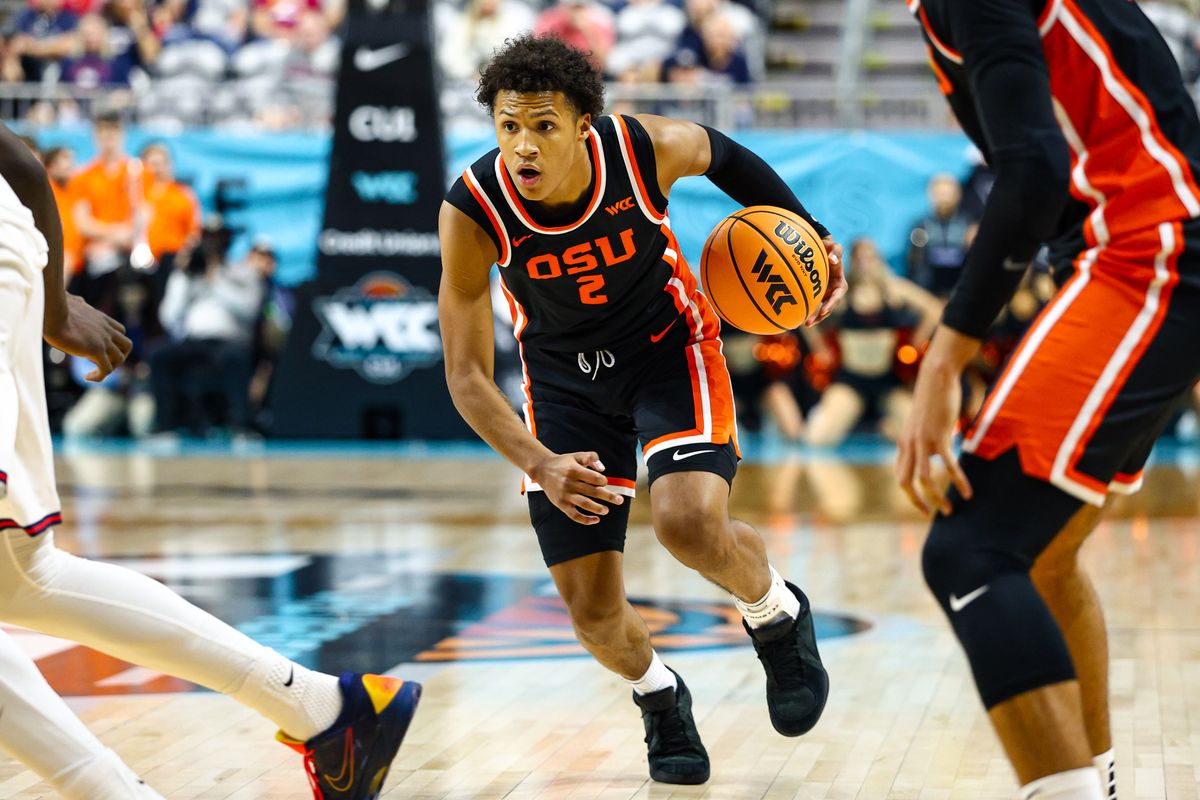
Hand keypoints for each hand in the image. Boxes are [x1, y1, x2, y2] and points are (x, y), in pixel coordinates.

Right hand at [43, 295, 131, 381]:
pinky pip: (106, 369)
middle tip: (104, 362)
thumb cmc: (56, 306)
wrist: (52, 312)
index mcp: (102, 319)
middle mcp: (106, 330)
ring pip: (120, 359)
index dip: (114, 341)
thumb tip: (76, 299)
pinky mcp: (96, 350)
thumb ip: (78, 302)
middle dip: (119, 356)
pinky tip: (88, 377)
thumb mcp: (72, 301)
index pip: (119, 330)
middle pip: (127, 345)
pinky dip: (100, 376)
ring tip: (95, 372)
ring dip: (110, 368)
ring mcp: (103, 340)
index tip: (99, 348)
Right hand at [530, 451, 623, 524]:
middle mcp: (569, 483)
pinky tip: (596, 520)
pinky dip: (585, 519)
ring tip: (606, 510)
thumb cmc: (564, 462)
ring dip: (597, 508)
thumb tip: (603, 469)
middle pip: (592, 492)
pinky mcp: (561, 504)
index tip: (604, 482)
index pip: (593, 478)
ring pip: (584, 504)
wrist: (542, 469)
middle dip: (608, 496)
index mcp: (574, 470)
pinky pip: (574, 515)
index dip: (603, 481)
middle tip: (620, 500)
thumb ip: (591, 458)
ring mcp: (565, 495)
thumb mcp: (577, 455)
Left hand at [807, 236, 845, 326]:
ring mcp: (826, 294)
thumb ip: (836, 251)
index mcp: (840, 284)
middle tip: (809, 323)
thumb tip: (833, 259)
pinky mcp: (817, 295)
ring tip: (804, 324)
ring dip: (814, 318)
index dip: (831, 304)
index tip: (823, 310)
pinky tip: (797, 317)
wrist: (822, 250)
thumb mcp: (835, 247)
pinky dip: (807, 311)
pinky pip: (813, 304)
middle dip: (820, 316)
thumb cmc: (829, 248)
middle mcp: (834, 292)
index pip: (838, 296)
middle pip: (829, 307)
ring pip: (821, 310)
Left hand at [895, 355, 971, 515]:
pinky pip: (948, 465)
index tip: (923, 504)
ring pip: (925, 479)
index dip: (909, 493)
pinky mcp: (939, 436)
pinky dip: (958, 481)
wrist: (935, 378)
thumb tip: (931, 449)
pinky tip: (967, 492)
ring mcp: (923, 442)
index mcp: (904, 443)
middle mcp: (909, 445)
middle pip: (905, 482)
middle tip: (932, 514)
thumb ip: (921, 438)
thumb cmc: (931, 399)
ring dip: (937, 498)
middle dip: (917, 502)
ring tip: (950, 510)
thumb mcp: (921, 422)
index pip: (901, 475)